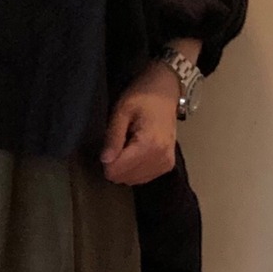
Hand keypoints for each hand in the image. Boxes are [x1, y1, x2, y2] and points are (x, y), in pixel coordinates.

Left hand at [98, 59, 181, 184]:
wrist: (166, 91)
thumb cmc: (143, 96)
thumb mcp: (122, 111)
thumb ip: (113, 137)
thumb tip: (104, 160)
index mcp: (149, 144)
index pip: (117, 170)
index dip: (106, 160)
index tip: (109, 144)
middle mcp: (160, 158)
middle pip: (124, 178)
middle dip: (115, 164)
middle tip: (119, 142)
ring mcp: (166, 164)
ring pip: (132, 180)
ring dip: (125, 166)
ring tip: (128, 144)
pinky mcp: (167, 165)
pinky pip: (143, 178)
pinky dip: (135, 168)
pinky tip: (136, 151)